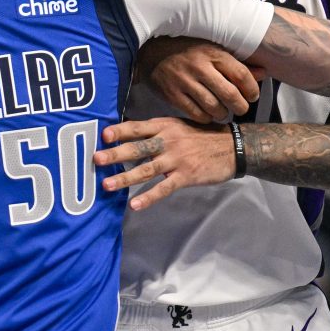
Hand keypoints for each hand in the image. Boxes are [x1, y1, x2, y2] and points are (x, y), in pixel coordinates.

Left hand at [96, 118, 234, 210]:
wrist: (233, 147)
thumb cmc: (201, 136)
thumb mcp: (178, 126)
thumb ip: (156, 130)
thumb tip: (128, 135)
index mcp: (164, 126)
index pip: (137, 127)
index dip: (120, 131)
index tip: (103, 135)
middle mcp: (168, 141)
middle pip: (137, 148)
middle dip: (116, 154)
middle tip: (96, 159)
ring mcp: (177, 159)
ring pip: (147, 169)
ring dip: (125, 178)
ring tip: (107, 185)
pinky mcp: (186, 176)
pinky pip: (164, 188)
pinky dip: (149, 197)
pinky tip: (135, 205)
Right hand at [138, 38, 259, 122]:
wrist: (152, 51)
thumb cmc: (188, 50)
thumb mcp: (214, 49)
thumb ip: (238, 64)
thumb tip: (263, 73)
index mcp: (214, 53)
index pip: (242, 76)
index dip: (252, 90)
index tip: (252, 96)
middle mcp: (200, 68)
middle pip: (231, 95)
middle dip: (241, 107)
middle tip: (240, 108)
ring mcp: (185, 82)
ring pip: (214, 108)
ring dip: (223, 114)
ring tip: (223, 111)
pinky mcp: (173, 95)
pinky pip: (196, 114)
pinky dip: (206, 118)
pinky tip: (207, 113)